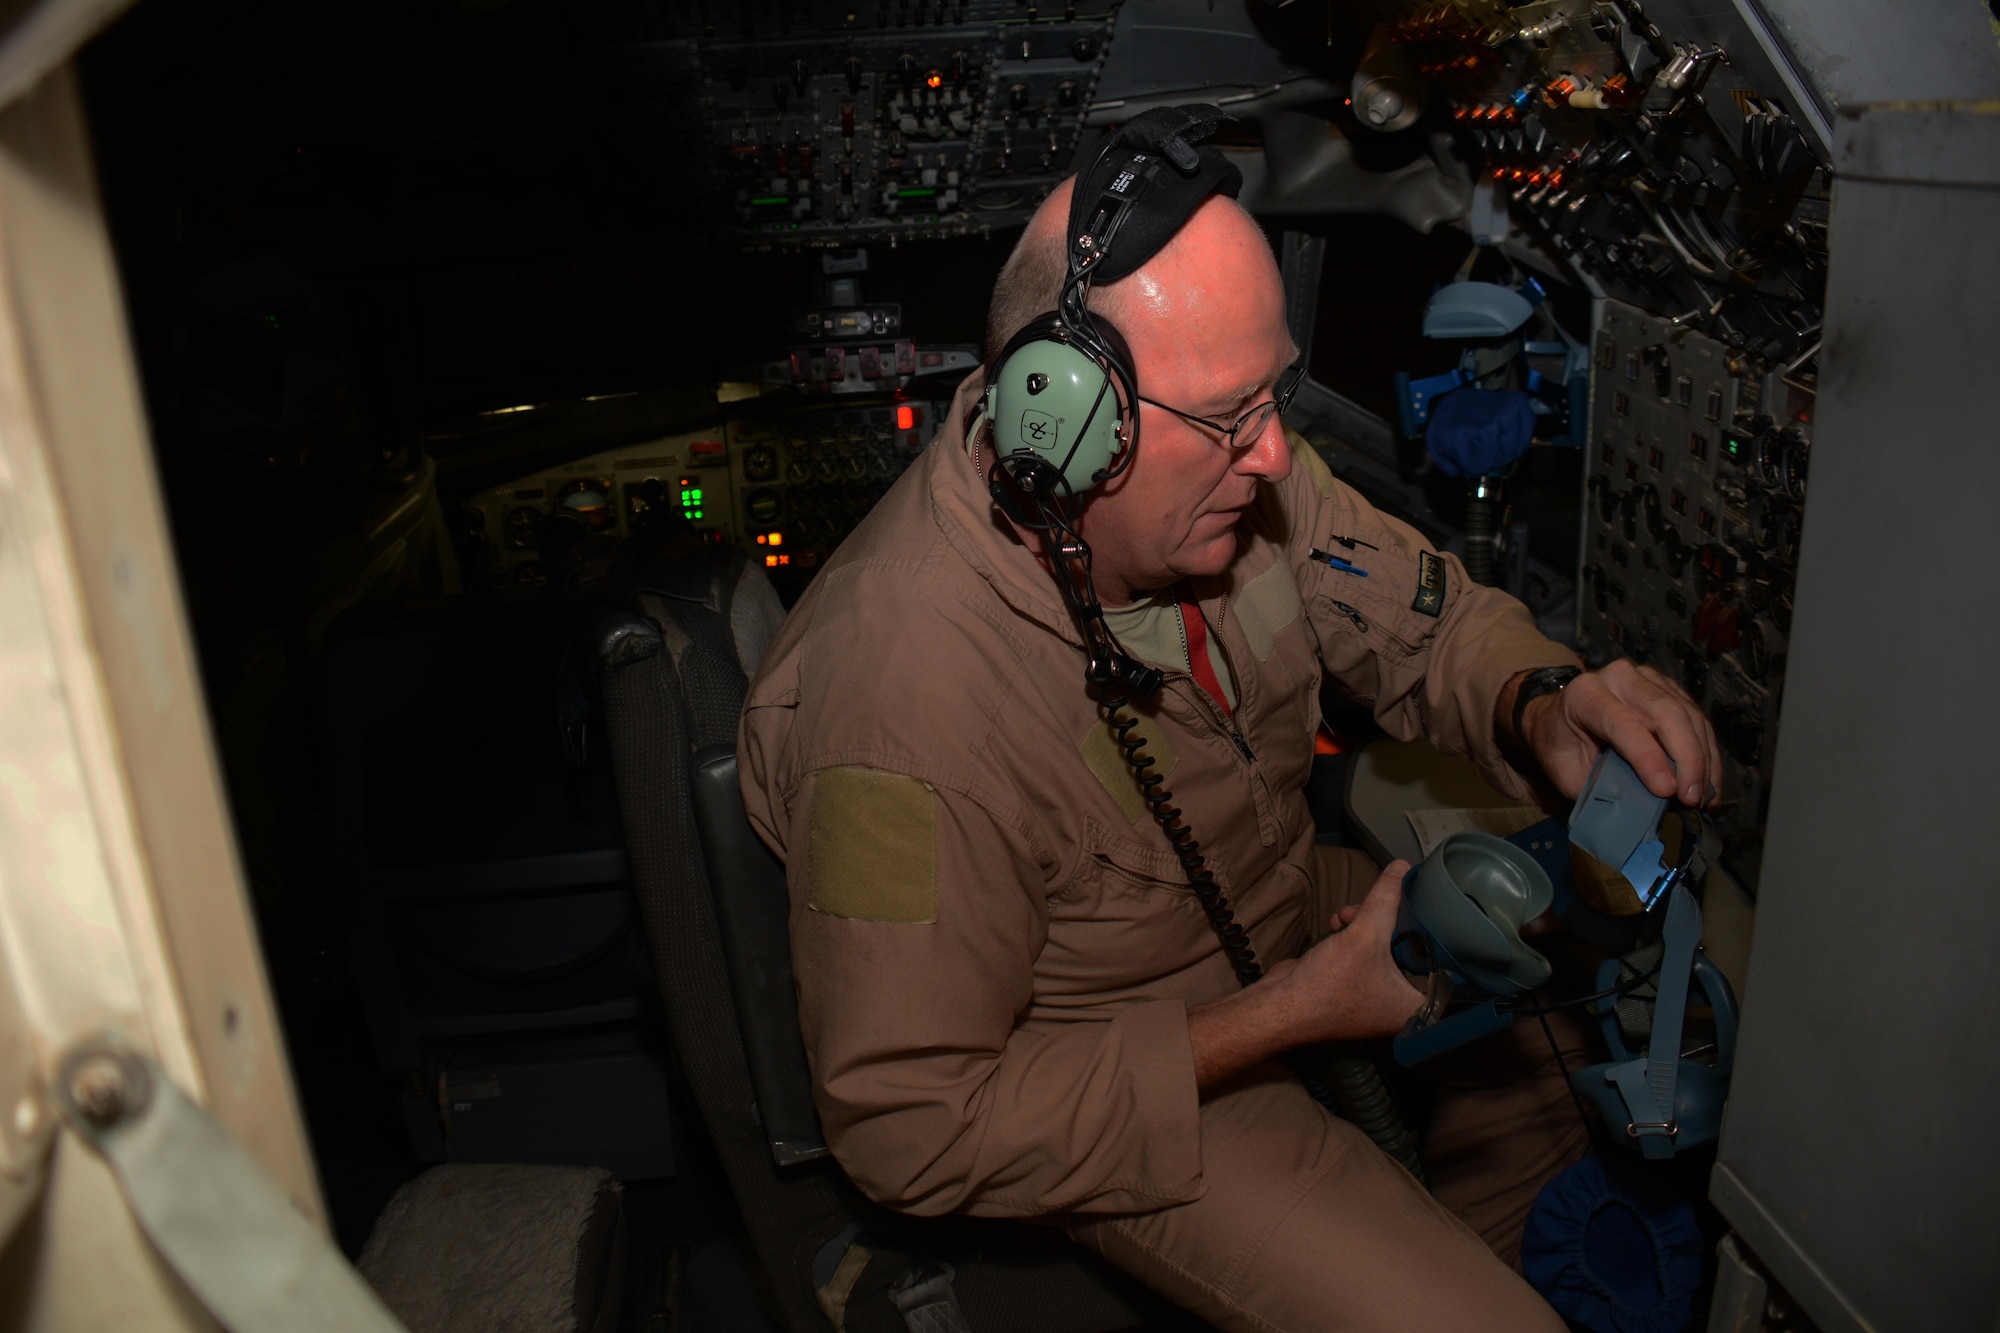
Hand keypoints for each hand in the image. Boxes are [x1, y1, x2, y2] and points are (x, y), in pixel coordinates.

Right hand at [1263, 860, 1426, 1044]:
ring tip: (1347, 916)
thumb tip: (1401, 867)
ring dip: (1364, 925)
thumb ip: (1386, 899)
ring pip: (1381, 949)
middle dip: (1387, 924)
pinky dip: (1351, 937)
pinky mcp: (1351, 988)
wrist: (1282, 1005)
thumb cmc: (1328, 986)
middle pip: (1406, 951)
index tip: (1424, 910)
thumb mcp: (1364, 934)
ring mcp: (1373, 998)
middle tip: (1373, 909)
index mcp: (1414, 1005)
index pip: (1439, 962)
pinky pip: (1362, 955)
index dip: (1430, 933)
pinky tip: (1337, 925)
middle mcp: (1398, 1005)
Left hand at [1518, 659, 1723, 807]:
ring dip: (1703, 760)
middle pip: (1665, 712)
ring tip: (1704, 798)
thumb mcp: (1563, 770)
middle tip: (1692, 798)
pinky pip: (1698, 719)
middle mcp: (1619, 678)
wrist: (1561, 717)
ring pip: (1688, 715)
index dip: (1648, 757)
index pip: (1622, 723)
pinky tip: (1710, 784)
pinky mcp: (1670, 687)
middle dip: (1687, 759)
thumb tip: (1638, 808)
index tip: (1667, 791)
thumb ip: (1596, 787)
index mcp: (1585, 694)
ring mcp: (1648, 679)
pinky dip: (1708, 754)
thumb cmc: (1561, 745)